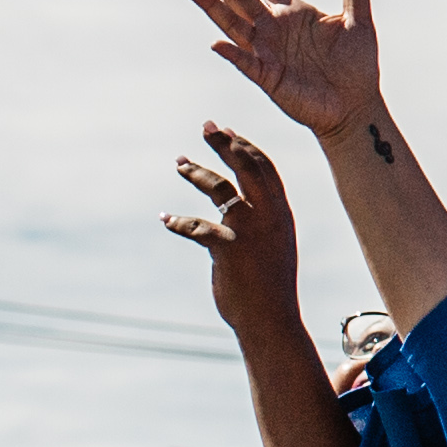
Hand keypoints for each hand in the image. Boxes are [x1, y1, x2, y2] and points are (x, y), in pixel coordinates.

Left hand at [167, 125, 309, 337]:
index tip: (228, 131)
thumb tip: (245, 205)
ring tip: (179, 163)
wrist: (271, 319)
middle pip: (245, 167)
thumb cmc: (270, 286)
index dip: (245, 147)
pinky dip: (177, 221)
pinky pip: (196, 226)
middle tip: (207, 126)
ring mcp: (248, 231)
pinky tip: (165, 218)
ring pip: (219, 189)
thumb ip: (264, 223)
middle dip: (224, 143)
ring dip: (195, 172)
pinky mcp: (227, 248)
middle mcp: (268, 216)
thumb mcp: (275, 246)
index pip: (265, 169)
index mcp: (281, 213)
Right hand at [187, 0, 383, 145]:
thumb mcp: (359, 24)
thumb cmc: (357, 66)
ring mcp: (267, 52)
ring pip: (232, 24)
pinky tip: (217, 42)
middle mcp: (274, 29)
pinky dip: (231, 52)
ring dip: (212, 7)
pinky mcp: (267, 77)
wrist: (355, 104)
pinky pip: (244, 62)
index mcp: (294, 13)